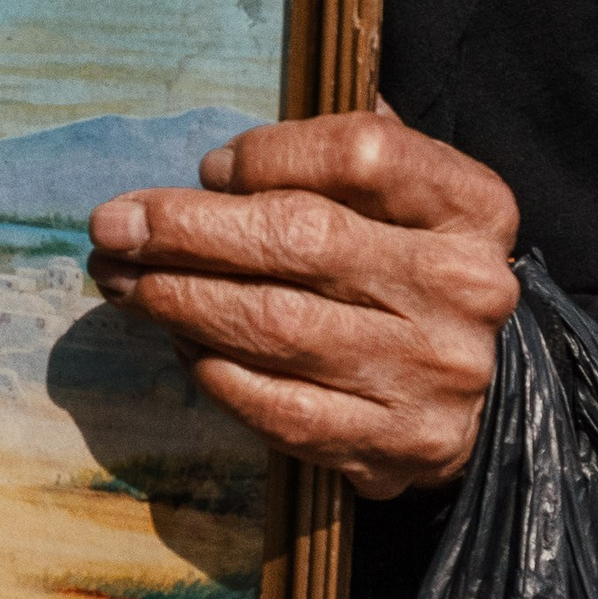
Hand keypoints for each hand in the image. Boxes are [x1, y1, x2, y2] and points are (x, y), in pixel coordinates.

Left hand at [85, 110, 518, 498]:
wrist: (486, 390)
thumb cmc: (407, 264)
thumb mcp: (401, 193)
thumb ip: (329, 157)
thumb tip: (215, 164)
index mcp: (470, 206)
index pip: (360, 155)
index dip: (267, 154)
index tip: (206, 167)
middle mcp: (461, 288)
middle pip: (301, 238)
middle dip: (184, 230)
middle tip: (111, 226)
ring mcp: (432, 374)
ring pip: (276, 326)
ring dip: (176, 300)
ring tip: (120, 281)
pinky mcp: (394, 445)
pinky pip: (279, 409)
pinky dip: (215, 372)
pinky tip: (179, 342)